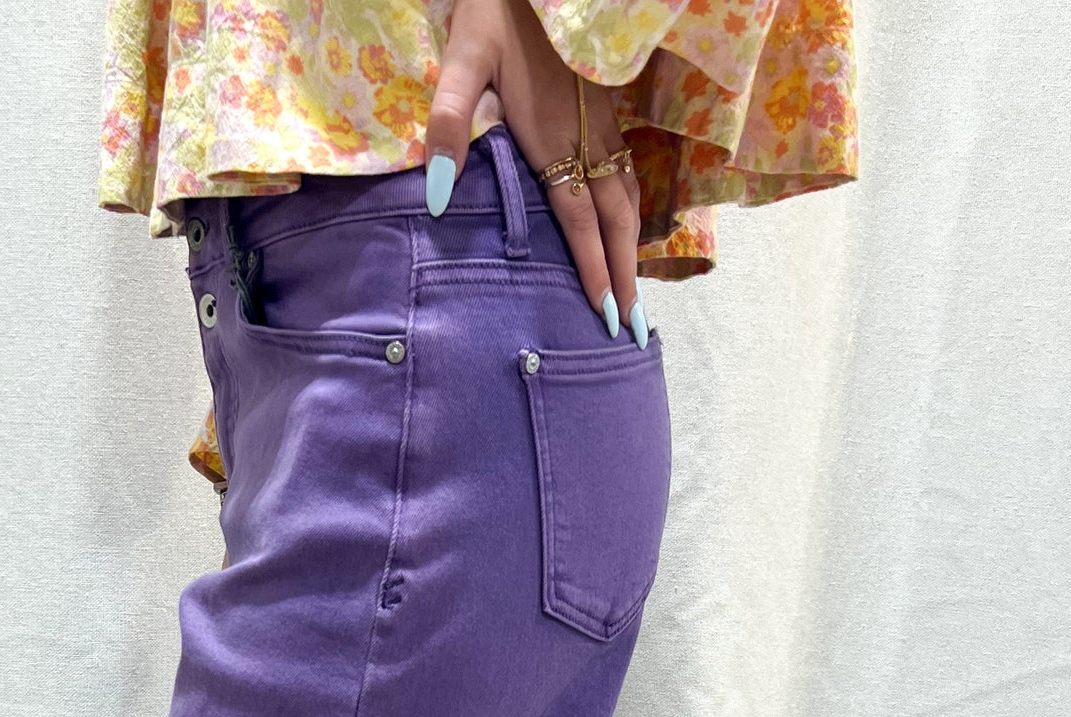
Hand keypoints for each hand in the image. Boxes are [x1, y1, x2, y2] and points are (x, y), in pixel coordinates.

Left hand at [424, 0, 646, 345]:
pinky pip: (627, 177)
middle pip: (615, 221)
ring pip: (628, 200)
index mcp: (554, 136)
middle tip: (634, 330)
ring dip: (633, 251)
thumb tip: (436, 195)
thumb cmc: (494, 13)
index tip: (604, 316)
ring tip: (634, 295)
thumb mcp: (462, 60)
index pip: (579, 219)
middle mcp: (588, 138)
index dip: (593, 268)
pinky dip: (632, 215)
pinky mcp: (605, 112)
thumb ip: (448, 124)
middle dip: (625, 277)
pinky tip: (628, 233)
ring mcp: (602, 125)